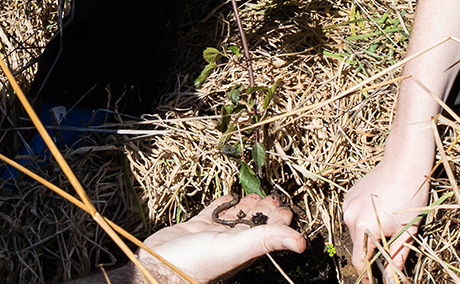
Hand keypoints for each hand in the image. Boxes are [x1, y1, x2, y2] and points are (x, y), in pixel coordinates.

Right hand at [135, 195, 304, 283]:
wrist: (157, 266)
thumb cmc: (196, 263)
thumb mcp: (236, 249)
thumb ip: (266, 240)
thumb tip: (303, 243)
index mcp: (245, 249)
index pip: (269, 232)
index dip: (279, 219)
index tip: (287, 206)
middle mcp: (231, 242)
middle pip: (254, 223)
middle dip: (265, 209)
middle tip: (273, 195)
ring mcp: (212, 234)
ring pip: (234, 217)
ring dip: (246, 205)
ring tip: (255, 194)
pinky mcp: (195, 227)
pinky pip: (212, 213)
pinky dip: (221, 204)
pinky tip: (227, 197)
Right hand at [342, 158, 430, 282]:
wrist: (404, 162)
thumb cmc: (411, 197)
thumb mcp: (408, 231)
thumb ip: (396, 259)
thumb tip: (389, 279)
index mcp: (365, 228)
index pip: (361, 263)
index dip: (368, 276)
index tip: (375, 281)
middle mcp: (351, 218)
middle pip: (358, 248)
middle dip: (371, 254)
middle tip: (390, 248)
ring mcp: (347, 206)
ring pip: (356, 233)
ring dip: (368, 236)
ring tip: (388, 223)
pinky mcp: (348, 197)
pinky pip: (354, 218)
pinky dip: (364, 221)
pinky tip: (380, 210)